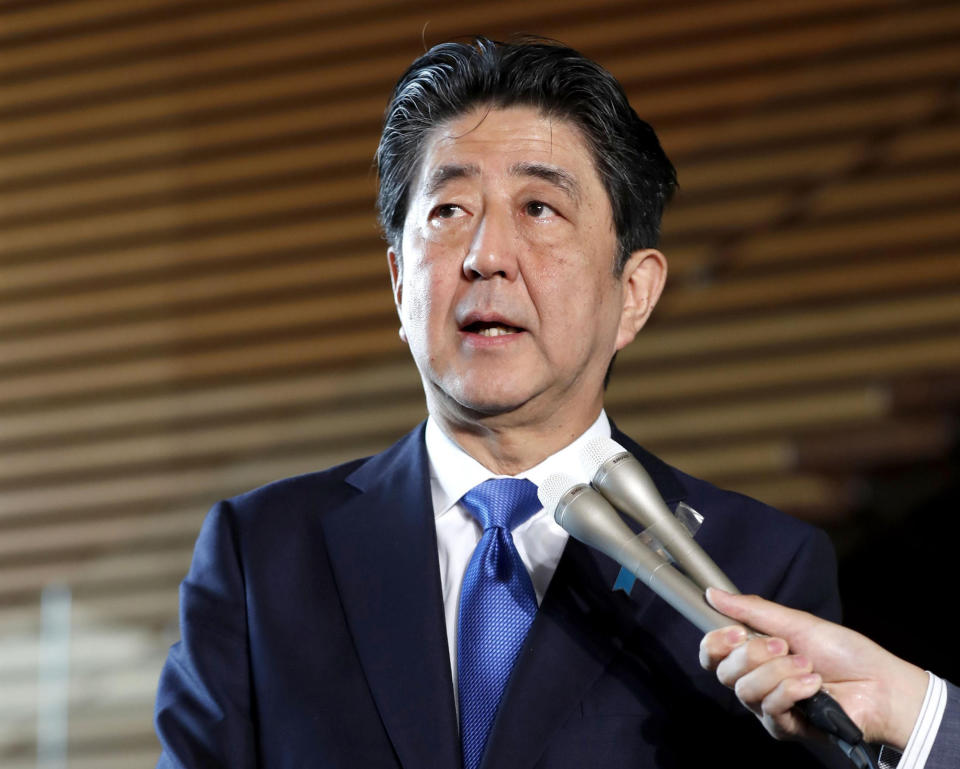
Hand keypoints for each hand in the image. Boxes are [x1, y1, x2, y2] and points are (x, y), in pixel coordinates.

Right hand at [699, 588, 927, 748]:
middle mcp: (755, 682)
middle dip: (753, 654)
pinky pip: (770, 708)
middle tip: (783, 646)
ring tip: (808, 665)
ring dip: (778, 672)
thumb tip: (713, 593)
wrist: (880, 684)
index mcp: (754, 655)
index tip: (736, 631)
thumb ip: (752, 610)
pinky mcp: (785, 727)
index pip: (712, 655)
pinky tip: (814, 685)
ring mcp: (768, 707)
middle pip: (724, 672)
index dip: (715, 643)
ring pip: (745, 690)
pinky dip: (792, 690)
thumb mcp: (796, 622)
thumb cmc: (844, 652)